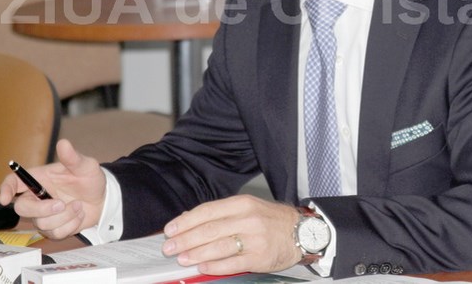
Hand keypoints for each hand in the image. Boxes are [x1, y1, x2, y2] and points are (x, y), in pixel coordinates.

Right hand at [0, 138, 105, 239]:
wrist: (103, 199)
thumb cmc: (90, 180)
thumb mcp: (85, 166)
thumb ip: (73, 158)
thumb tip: (63, 143)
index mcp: (40, 178)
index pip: (14, 182)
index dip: (5, 189)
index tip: (5, 198)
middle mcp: (37, 197)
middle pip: (22, 208)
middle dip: (42, 209)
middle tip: (61, 204)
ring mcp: (43, 215)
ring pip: (42, 223)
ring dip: (65, 216)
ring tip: (79, 205)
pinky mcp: (53, 229)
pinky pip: (55, 234)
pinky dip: (71, 225)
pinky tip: (79, 215)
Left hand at [162, 195, 301, 274]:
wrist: (302, 232)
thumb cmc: (271, 220)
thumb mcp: (248, 208)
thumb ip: (221, 214)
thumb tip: (189, 221)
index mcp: (242, 203)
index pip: (207, 211)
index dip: (186, 221)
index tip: (170, 229)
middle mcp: (248, 219)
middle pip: (209, 230)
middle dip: (185, 239)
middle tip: (169, 247)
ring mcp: (254, 239)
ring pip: (218, 247)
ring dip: (196, 254)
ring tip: (181, 258)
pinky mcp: (260, 257)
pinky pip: (231, 263)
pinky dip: (214, 266)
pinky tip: (202, 267)